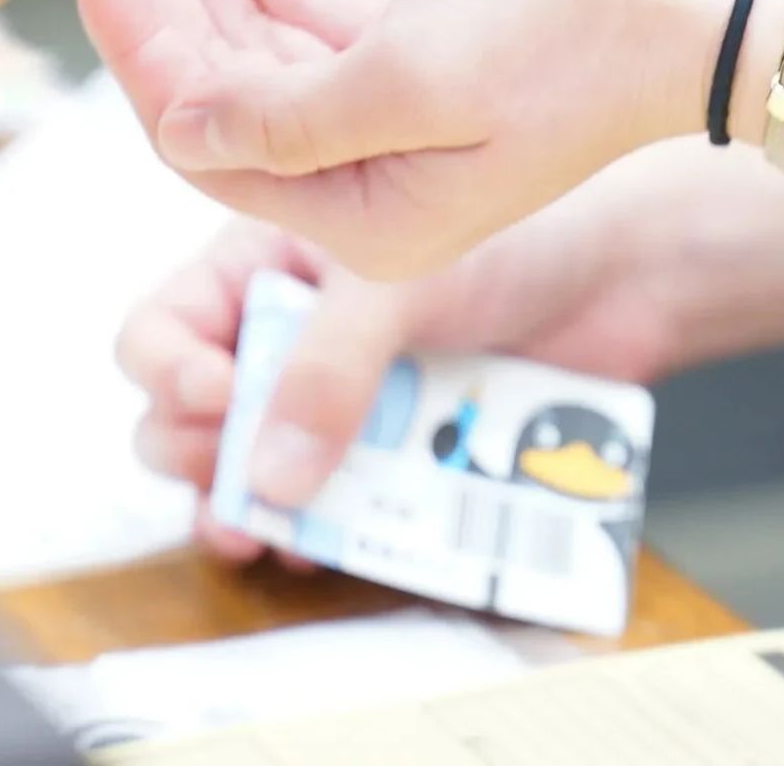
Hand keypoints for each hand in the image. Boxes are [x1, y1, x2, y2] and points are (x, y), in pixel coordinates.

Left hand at [74, 0, 746, 276]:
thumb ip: (286, 113)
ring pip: (258, 42)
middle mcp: (370, 181)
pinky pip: (310, 12)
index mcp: (364, 214)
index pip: (206, 138)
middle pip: (222, 88)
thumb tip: (183, 126)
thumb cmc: (578, 35)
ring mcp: (395, 120)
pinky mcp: (420, 60)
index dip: (141, 46)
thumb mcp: (411, 77)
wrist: (702, 0)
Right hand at [117, 200, 679, 561]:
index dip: (170, 375)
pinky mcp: (385, 455)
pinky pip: (328, 510)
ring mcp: (332, 403)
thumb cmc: (510, 236)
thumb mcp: (400, 285)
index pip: (161, 331)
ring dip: (246, 511)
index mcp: (262, 266)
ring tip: (264, 535)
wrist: (621, 276)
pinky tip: (328, 546)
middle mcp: (284, 338)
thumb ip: (330, 367)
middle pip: (185, 419)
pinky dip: (319, 533)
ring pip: (250, 476)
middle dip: (198, 457)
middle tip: (234, 484)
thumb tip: (268, 474)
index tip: (218, 400)